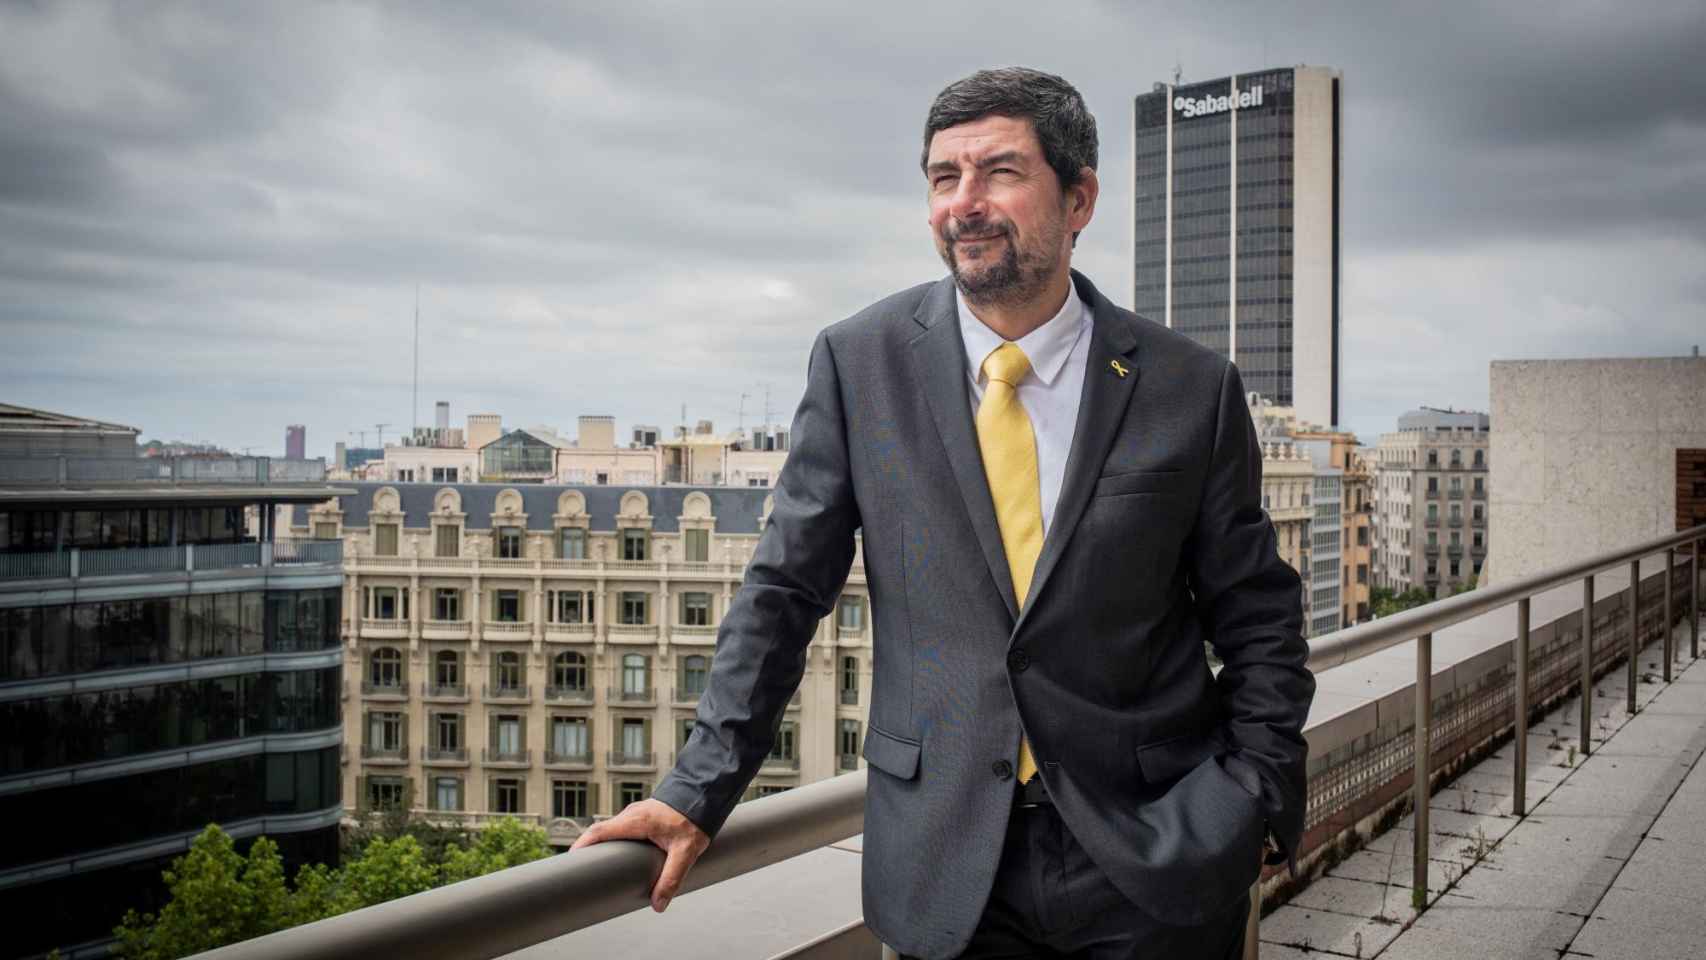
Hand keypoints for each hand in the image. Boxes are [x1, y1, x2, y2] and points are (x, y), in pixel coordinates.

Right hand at [570, 798, 709, 911]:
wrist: (706, 794)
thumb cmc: (695, 819)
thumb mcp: (685, 852)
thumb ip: (672, 878)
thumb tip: (658, 904)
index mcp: (636, 821)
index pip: (600, 831)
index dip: (582, 845)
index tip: (570, 861)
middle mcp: (632, 814)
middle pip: (600, 831)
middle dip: (587, 848)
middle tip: (577, 870)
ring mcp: (636, 813)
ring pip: (611, 829)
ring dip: (600, 844)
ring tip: (593, 866)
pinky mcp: (643, 815)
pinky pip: (620, 828)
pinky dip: (612, 840)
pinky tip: (616, 855)